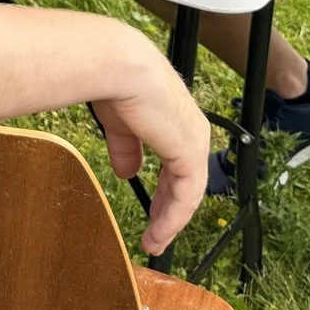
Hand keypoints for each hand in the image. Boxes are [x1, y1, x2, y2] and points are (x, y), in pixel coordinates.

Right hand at [89, 50, 211, 254]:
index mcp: (175, 122)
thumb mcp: (120, 124)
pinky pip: (186, 196)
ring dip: (171, 220)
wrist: (119, 68)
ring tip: (154, 241)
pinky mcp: (190, 155)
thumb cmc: (115, 84)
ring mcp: (194, 144)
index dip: (165, 191)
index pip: (178, 164)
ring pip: (189, 192)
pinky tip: (157, 232)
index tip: (151, 212)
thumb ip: (126, 148)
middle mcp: (192, 132)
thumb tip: (126, 172)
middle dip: (170, 209)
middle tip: (155, 233)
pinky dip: (173, 218)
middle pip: (186, 181)